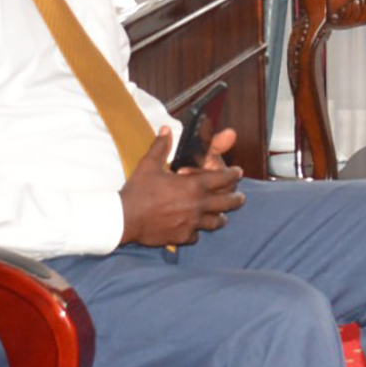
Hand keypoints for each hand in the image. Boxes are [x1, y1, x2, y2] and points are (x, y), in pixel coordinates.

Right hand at [121, 131, 242, 247]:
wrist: (124, 218)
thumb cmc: (138, 190)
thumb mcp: (149, 165)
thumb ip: (161, 146)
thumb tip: (166, 129)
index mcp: (193, 185)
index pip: (223, 178)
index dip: (233, 174)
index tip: (238, 172)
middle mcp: (197, 205)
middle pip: (227, 203)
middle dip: (237, 199)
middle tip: (241, 198)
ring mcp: (192, 223)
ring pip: (216, 222)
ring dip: (220, 218)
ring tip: (223, 217)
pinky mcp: (182, 237)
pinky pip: (197, 235)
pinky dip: (198, 232)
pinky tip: (195, 229)